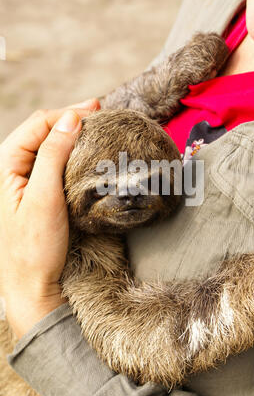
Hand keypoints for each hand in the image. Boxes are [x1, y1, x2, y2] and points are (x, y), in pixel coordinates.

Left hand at [0, 98, 99, 337]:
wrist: (32, 284)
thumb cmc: (34, 246)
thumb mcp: (44, 197)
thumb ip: (53, 155)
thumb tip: (71, 119)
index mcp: (5, 165)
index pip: (38, 124)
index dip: (67, 113)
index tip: (97, 110)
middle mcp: (12, 168)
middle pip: (42, 131)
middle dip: (71, 120)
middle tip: (101, 115)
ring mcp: (25, 180)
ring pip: (49, 146)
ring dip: (73, 135)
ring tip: (97, 129)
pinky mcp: (38, 192)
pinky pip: (54, 163)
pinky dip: (72, 153)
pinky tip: (87, 152)